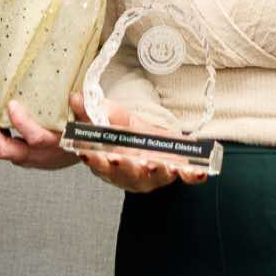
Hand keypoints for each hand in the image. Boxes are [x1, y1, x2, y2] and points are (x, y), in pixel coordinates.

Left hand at [0, 97, 80, 169]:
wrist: (84, 153)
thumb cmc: (85, 135)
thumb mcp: (91, 123)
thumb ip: (84, 110)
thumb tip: (75, 97)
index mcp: (55, 146)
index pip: (35, 139)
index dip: (21, 123)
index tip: (12, 104)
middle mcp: (37, 155)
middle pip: (5, 149)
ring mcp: (25, 156)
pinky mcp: (18, 152)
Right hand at [69, 94, 208, 193]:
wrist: (153, 141)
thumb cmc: (129, 134)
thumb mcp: (114, 119)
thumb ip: (96, 110)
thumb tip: (76, 98)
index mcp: (110, 162)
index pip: (99, 164)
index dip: (94, 160)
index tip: (90, 154)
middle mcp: (130, 174)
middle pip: (126, 175)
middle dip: (126, 168)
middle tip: (125, 160)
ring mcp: (153, 176)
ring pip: (153, 178)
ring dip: (156, 173)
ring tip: (158, 164)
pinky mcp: (175, 173)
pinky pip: (185, 177)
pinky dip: (192, 176)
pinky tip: (199, 173)